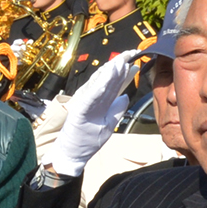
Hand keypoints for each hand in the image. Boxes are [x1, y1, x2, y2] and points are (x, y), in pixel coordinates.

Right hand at [41, 51, 139, 176]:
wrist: (70, 155)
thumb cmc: (85, 141)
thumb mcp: (107, 125)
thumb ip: (116, 110)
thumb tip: (126, 96)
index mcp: (101, 103)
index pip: (115, 85)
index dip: (125, 72)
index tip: (136, 59)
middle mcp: (93, 100)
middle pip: (108, 80)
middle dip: (120, 66)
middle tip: (131, 53)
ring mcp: (85, 104)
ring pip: (99, 84)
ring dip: (110, 72)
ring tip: (120, 60)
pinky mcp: (80, 110)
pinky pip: (91, 96)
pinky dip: (100, 85)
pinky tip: (108, 76)